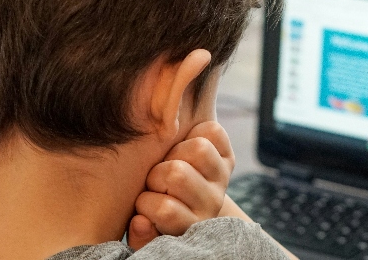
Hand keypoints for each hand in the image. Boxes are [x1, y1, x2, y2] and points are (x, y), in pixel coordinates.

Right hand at [128, 120, 234, 249]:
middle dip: (156, 174)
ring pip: (198, 149)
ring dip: (175, 151)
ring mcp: (221, 178)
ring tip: (168, 162)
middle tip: (155, 182)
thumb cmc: (155, 216)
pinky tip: (184, 146)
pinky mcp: (227, 157)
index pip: (166, 210)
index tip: (143, 205)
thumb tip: (141, 221)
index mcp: (190, 225)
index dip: (146, 203)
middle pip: (178, 174)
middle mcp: (211, 203)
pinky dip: (196, 131)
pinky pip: (213, 131)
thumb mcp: (146, 232)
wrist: (184, 202)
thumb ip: (139, 235)